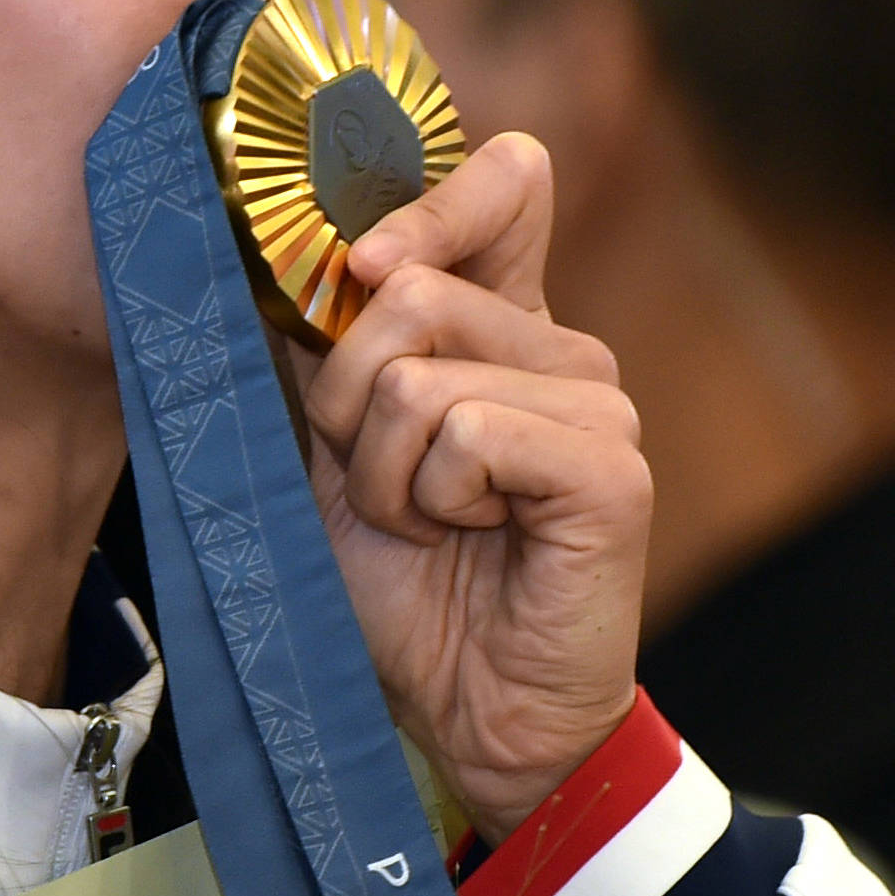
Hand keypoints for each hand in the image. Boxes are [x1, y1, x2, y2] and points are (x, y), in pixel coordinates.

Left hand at [296, 133, 646, 841]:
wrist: (470, 715)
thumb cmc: (405, 589)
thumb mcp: (336, 447)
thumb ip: (328, 346)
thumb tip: (284, 246)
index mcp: (509, 325)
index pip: (509, 180)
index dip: (423, 201)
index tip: (352, 269)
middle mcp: (565, 348)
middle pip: (410, 288)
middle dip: (349, 401)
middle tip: (386, 485)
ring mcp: (599, 404)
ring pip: (419, 373)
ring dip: (384, 471)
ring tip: (430, 526)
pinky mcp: (610, 468)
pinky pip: (468, 434)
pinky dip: (433, 498)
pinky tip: (470, 541)